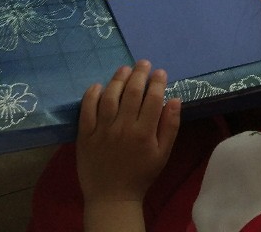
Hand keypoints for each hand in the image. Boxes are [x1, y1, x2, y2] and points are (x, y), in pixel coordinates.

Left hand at [77, 61, 181, 210]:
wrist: (112, 197)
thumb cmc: (141, 175)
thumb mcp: (163, 154)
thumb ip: (170, 126)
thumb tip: (175, 100)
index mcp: (144, 133)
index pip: (153, 99)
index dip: (158, 82)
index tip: (160, 72)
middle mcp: (123, 128)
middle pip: (132, 93)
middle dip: (139, 74)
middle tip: (143, 63)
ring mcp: (102, 130)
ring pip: (109, 97)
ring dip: (118, 79)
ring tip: (124, 69)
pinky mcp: (84, 135)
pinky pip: (87, 110)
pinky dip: (92, 95)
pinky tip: (99, 86)